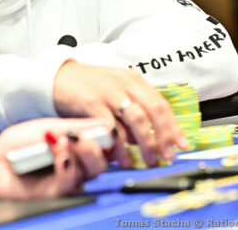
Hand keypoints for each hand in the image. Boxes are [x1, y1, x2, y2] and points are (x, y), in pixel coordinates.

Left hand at [0, 117, 126, 199]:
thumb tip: (109, 126)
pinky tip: (60, 156)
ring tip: (61, 141)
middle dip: (94, 147)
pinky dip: (67, 166)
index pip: (107, 147)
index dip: (113, 141)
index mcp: (80, 148)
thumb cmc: (22, 143)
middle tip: (79, 137)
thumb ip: (79, 127)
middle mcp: (78, 166)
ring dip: (79, 153)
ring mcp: (68, 180)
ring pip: (89, 173)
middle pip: (101, 163)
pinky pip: (70, 183)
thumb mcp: (52, 127)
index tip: (111, 132)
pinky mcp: (55, 194)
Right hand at [52, 62, 187, 164]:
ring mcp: (108, 91)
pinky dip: (118, 144)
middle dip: (164, 135)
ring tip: (147, 160)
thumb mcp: (114, 93)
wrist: (55, 77)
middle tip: (168, 155)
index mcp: (132, 80)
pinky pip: (111, 126)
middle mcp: (124, 83)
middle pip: (153, 109)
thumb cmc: (86, 88)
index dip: (174, 126)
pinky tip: (120, 156)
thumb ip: (130, 113)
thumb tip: (146, 140)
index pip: (160, 103)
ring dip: (145, 142)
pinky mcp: (91, 102)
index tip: (182, 145)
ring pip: (136, 117)